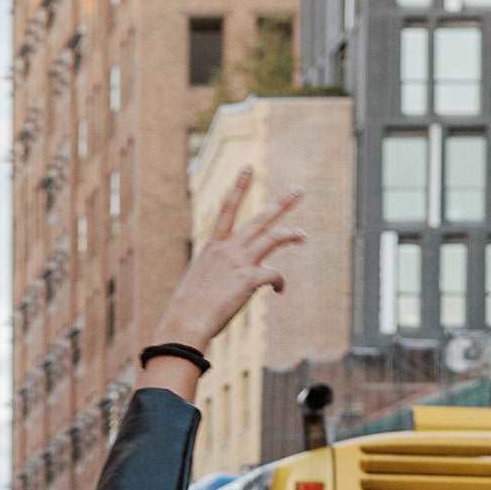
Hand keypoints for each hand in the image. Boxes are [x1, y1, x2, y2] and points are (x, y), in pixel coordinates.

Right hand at [150, 169, 306, 358]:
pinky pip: (274, 275)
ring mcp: (239, 262)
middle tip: (298, 191)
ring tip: (303, 235)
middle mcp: (228, 249)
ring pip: (273, 239)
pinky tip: (280, 291)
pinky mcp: (249, 279)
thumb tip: (230, 282)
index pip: (228, 208)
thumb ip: (217, 274)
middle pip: (260, 219)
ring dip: (292, 234)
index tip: (249, 168)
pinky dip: (280, 282)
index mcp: (213, 247)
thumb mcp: (199, 282)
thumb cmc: (188, 309)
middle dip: (281, 204)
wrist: (187, 321)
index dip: (239, 187)